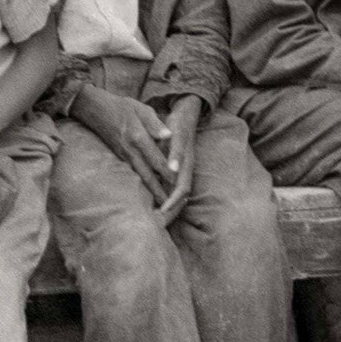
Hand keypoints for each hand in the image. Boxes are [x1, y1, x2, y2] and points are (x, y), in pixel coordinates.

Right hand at [71, 84, 173, 200]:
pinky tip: (146, 189)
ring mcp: (122, 154)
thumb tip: (169, 136)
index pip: (156, 159)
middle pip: (147, 174)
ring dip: (149, 190)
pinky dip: (140, 182)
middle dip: (158, 190)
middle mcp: (130, 150)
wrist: (93, 108)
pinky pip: (132, 172)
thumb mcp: (140, 108)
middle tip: (168, 205)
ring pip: (138, 176)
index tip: (178, 185)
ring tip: (159, 202)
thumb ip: (155, 123)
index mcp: (138, 137)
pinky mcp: (118, 155)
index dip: (168, 172)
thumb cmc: (120, 106)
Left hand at [155, 96, 202, 224]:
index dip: (172, 203)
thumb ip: (176, 153)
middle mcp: (186, 171)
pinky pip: (172, 189)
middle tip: (156, 223)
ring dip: (168, 208)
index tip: (161, 213)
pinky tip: (154, 205)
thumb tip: (173, 171)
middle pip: (181, 198)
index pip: (181, 191)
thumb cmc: (178, 125)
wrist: (184, 117)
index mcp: (186, 166)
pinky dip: (165, 199)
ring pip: (178, 196)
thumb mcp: (177, 136)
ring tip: (154, 219)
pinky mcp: (177, 171)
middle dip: (170, 212)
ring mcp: (182, 172)